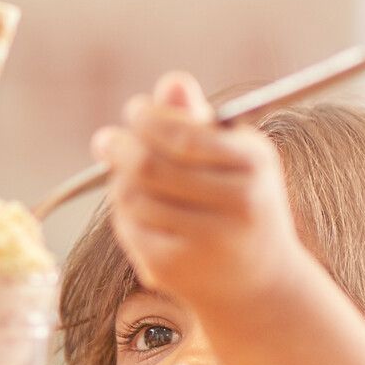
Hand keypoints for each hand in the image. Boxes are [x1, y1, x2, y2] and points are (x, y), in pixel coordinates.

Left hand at [95, 72, 308, 313]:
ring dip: (120, 181)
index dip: (148, 119)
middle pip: (149, 166)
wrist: (257, 282)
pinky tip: (138, 212)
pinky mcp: (174, 268)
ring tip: (128, 178)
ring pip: (132, 196)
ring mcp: (206, 241)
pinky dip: (123, 213)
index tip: (134, 111)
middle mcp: (238, 204)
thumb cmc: (241, 203)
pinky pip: (127, 227)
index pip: (184, 135)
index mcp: (255, 165)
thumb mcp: (234, 156)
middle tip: (106, 141)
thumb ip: (199, 119)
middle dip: (119, 148)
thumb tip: (172, 82)